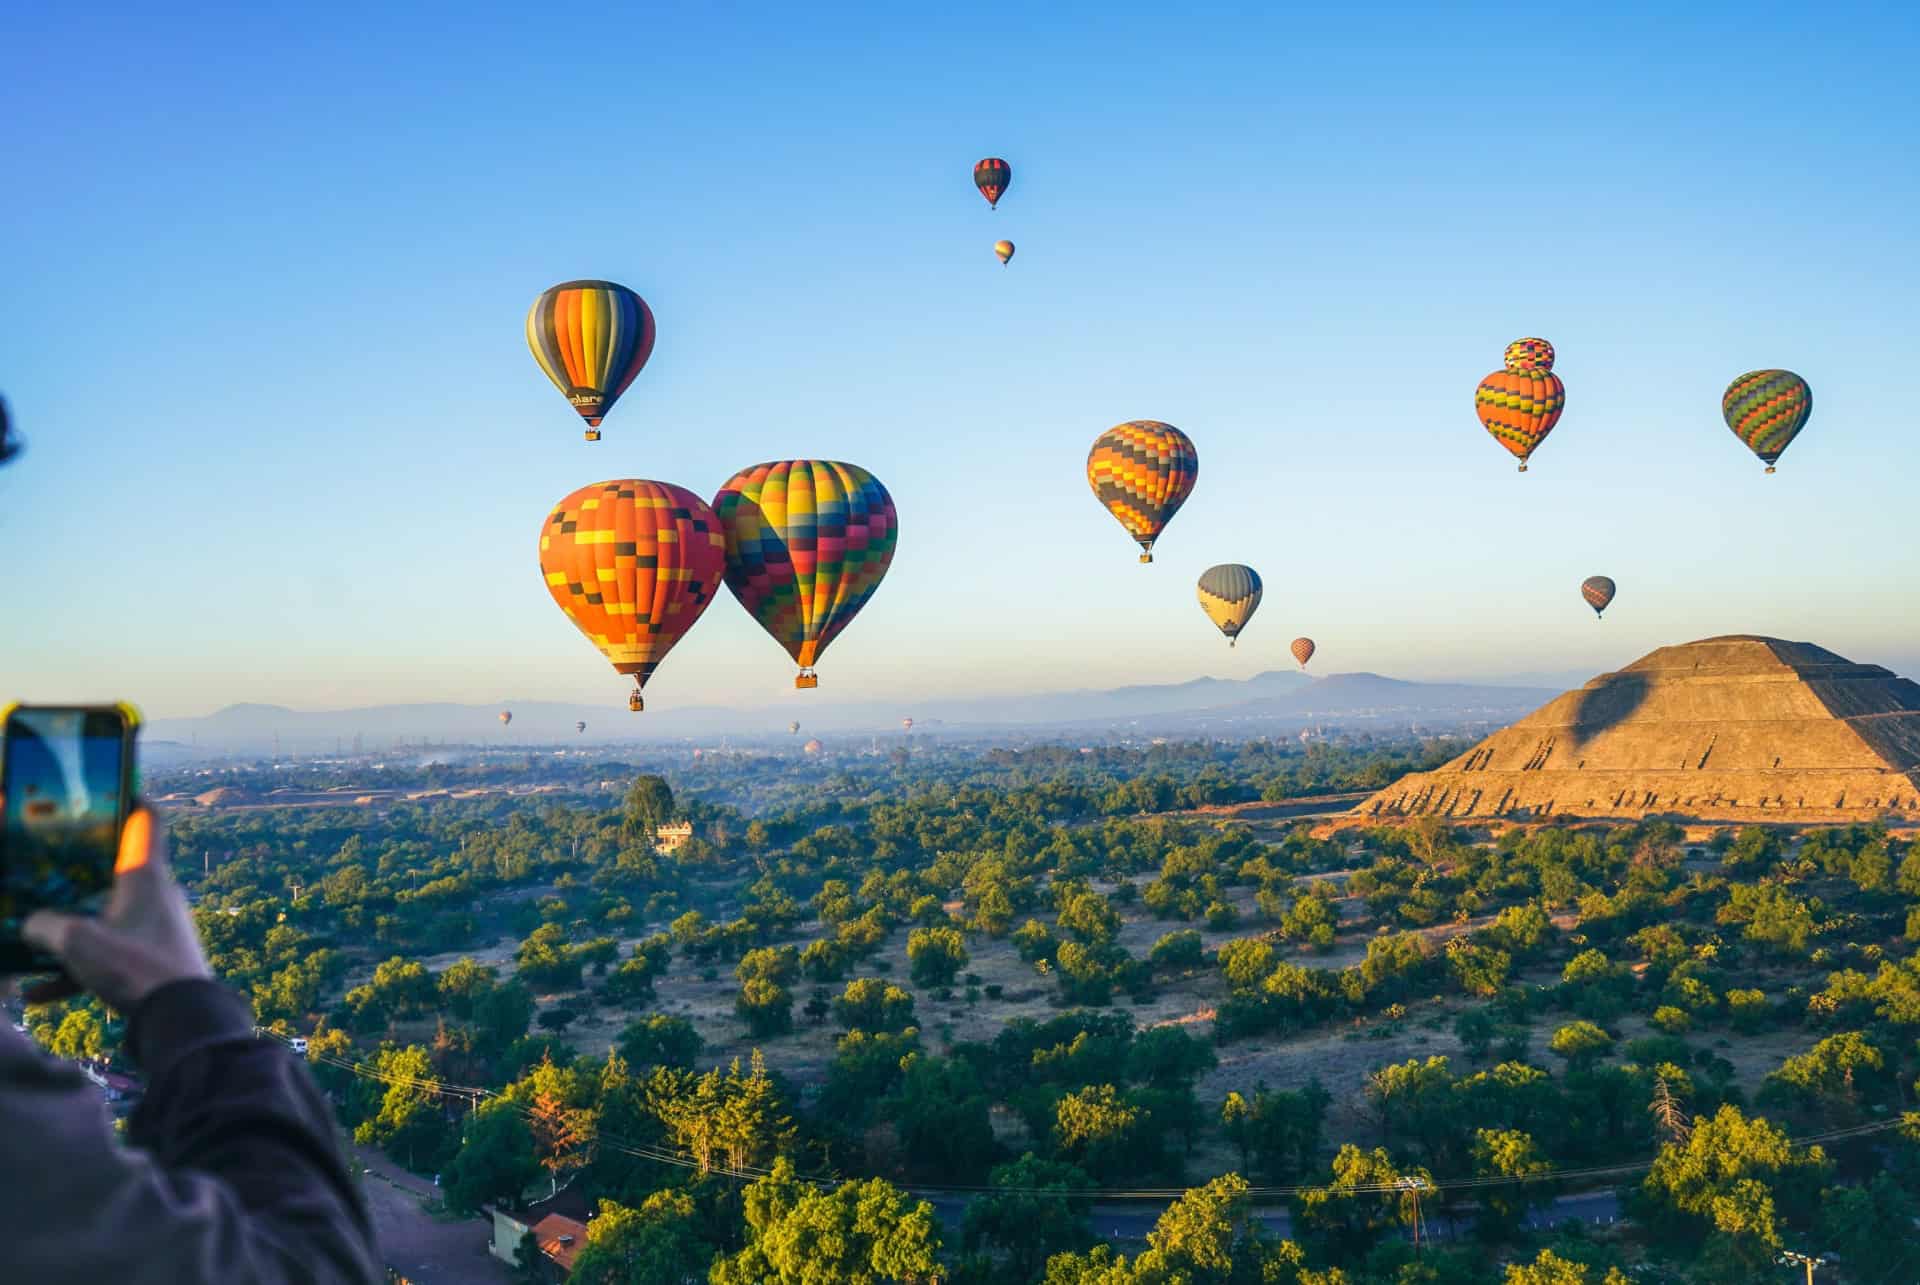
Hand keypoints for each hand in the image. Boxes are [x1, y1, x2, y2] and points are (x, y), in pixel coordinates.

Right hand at [22, 808, 211, 1011]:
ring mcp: (155, 926)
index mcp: (146, 873)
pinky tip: (38, 994)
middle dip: (77, 867)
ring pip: (104, 915)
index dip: (129, 797)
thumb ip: (44, 925)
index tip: (106, 787)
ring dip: (68, 927)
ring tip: (27, 937)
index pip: (146, 818)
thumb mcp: (77, 941)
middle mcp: (155, 893)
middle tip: (42, 863)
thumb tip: (28, 922)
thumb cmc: (135, 967)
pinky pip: (106, 955)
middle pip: (115, 867)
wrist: (182, 1020)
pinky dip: (75, 970)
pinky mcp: (151, 959)